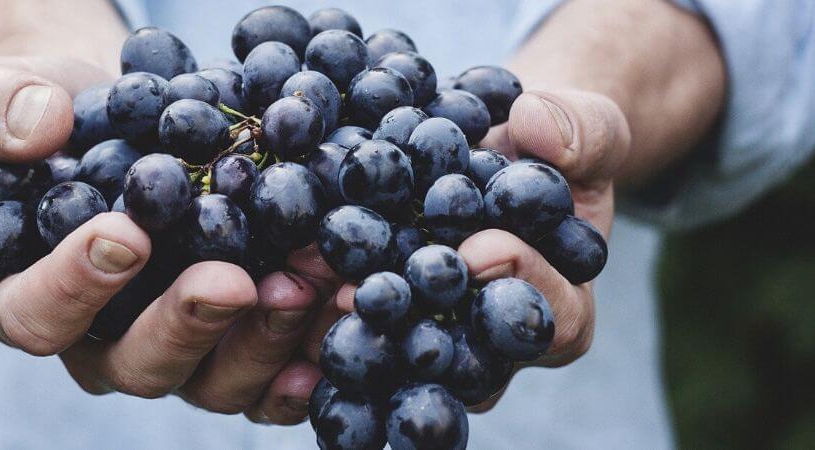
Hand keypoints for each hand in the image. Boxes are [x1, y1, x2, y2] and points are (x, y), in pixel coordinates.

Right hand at [0, 55, 329, 424]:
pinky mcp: (237, 347)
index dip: (74, 286)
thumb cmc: (61, 117)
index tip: (125, 234)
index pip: (36, 315)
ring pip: (214, 381)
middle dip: (189, 324)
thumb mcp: (6, 92)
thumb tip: (36, 129)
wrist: (134, 124)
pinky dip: (307, 357)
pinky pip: (271, 379)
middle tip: (233, 280)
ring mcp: (179, 352)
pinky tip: (339, 318)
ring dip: (265, 339)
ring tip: (308, 282)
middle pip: (137, 364)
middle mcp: (105, 342)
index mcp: (33, 295)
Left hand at [292, 88, 630, 413]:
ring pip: (401, 351)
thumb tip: (536, 126)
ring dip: (356, 322)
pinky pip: (359, 323)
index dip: (521, 284)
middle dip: (418, 321)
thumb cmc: (554, 147)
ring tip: (315, 287)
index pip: (552, 318)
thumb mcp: (586, 127)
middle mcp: (494, 342)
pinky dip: (324, 300)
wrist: (501, 151)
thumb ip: (580, 130)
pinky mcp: (388, 317)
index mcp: (561, 308)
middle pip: (465, 355)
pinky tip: (288, 274)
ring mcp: (437, 336)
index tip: (482, 248)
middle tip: (369, 293)